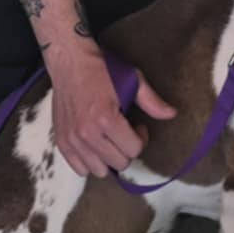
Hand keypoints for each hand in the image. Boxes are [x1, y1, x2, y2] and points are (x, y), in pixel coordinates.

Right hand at [49, 46, 175, 179]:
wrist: (70, 61)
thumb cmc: (102, 69)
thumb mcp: (133, 80)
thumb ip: (152, 102)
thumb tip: (172, 114)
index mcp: (106, 118)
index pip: (133, 150)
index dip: (141, 138)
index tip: (137, 126)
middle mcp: (87, 133)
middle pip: (119, 163)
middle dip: (127, 149)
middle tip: (124, 132)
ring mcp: (72, 139)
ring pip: (100, 170)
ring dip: (108, 158)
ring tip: (109, 140)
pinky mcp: (62, 141)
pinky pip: (79, 169)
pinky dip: (90, 162)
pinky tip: (95, 145)